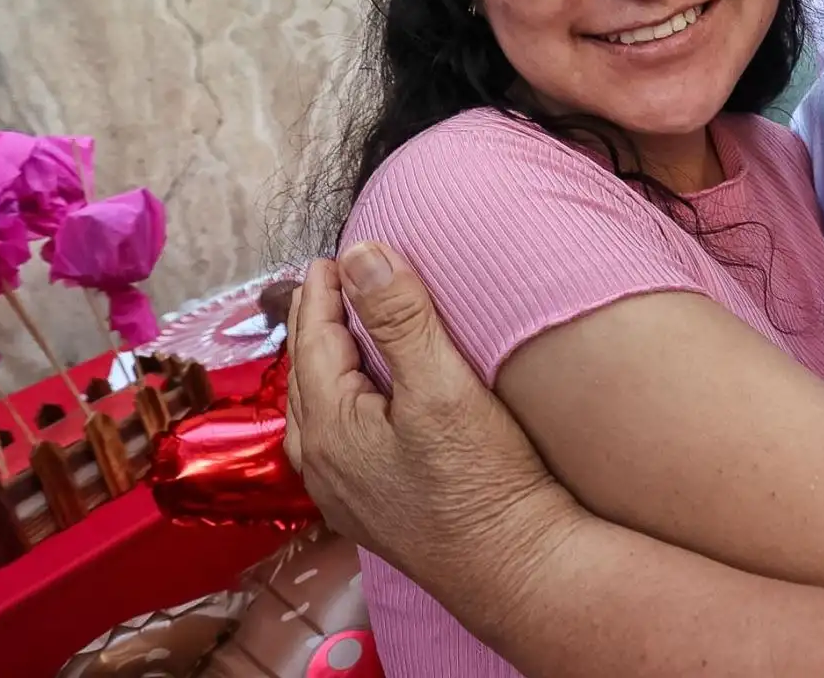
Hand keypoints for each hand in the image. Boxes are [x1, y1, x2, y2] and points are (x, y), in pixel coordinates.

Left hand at [284, 242, 582, 615]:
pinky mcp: (370, 511)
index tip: (335, 256)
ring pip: (316, 412)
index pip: (316, 340)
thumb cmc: (483, 483)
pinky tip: (357, 406)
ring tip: (336, 334)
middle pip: (307, 375)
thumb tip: (362, 255)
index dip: (326, 292)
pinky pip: (334, 441)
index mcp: (331, 427)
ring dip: (322, 366)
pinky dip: (337, 404)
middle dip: (317, 324)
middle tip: (328, 282)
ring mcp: (343, 494)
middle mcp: (324, 464)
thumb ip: (399, 318)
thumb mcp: (443, 386)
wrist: (515, 569)